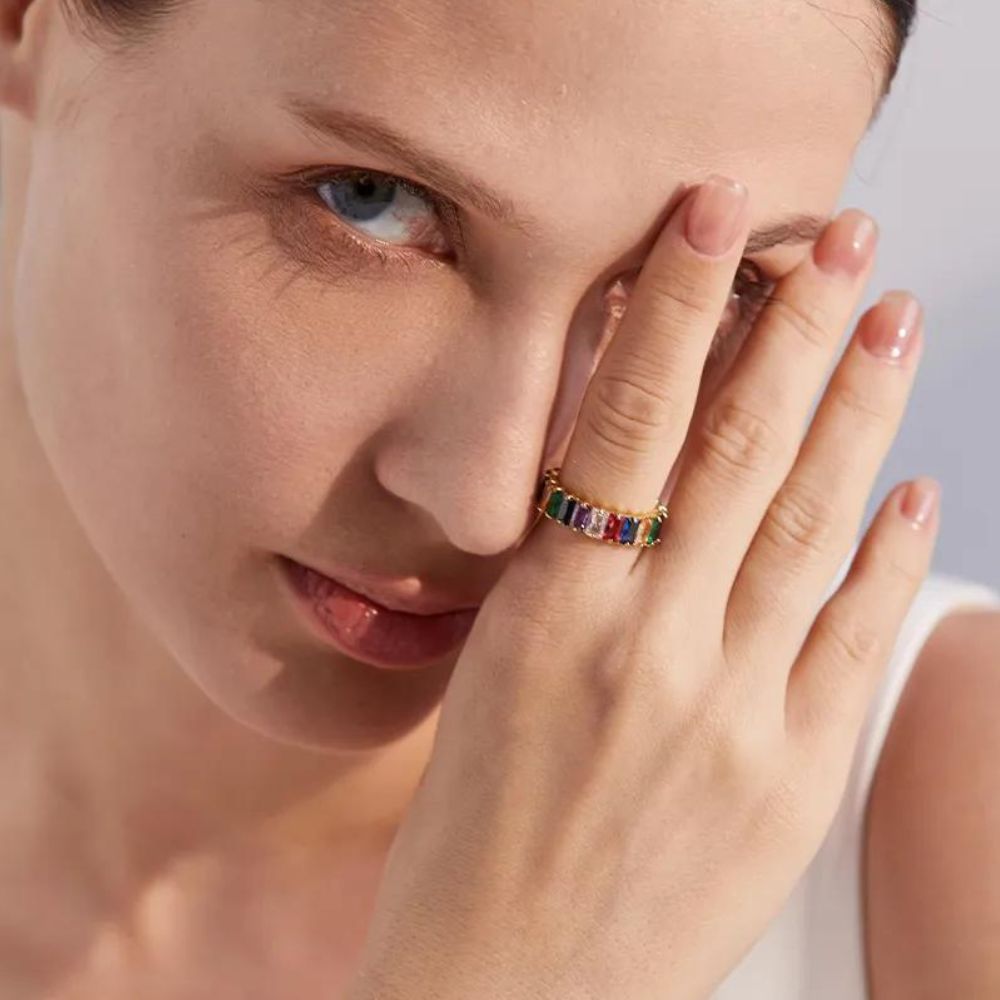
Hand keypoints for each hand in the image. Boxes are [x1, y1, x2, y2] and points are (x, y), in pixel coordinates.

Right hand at [344, 176, 935, 999]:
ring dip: (861, 411)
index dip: (675, 307)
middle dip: (798, 328)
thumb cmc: (468, 843)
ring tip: (896, 321)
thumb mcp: (489, 676)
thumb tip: (621, 467)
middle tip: (844, 239)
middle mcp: (647, 651)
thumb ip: (564, 572)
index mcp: (552, 620)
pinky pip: (853, 639)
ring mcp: (731, 715)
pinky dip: (886, 553)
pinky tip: (911, 486)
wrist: (503, 994)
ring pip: (812, 524)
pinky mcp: (790, 780)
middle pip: (740, 453)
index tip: (712, 219)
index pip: (627, 423)